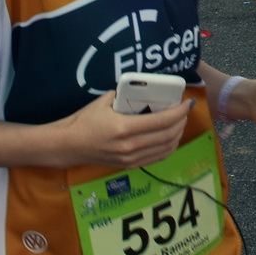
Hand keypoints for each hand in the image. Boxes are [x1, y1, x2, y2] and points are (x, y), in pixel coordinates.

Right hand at [62, 90, 192, 168]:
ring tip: (180, 122)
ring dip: (177, 134)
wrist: (68, 145)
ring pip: (165, 148)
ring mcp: (130, 159)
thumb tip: (145, 88)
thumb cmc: (84, 120)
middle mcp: (130, 146)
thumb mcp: (105, 101)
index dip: (179, 112)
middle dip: (181, 122)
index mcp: (124, 128)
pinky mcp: (129, 165)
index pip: (162, 121)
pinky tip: (171, 137)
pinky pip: (157, 157)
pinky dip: (169, 147)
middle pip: (168, 135)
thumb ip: (126, 95)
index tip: (187, 103)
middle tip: (185, 111)